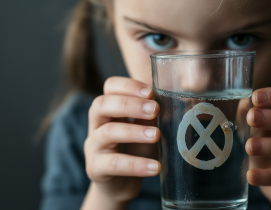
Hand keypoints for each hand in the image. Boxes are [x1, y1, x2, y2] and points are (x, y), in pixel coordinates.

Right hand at [81, 77, 160, 209]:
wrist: (121, 184)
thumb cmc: (135, 150)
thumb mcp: (146, 129)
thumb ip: (153, 115)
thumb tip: (177, 102)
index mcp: (110, 108)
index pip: (110, 87)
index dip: (128, 86)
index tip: (150, 92)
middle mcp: (97, 123)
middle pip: (102, 104)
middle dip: (129, 104)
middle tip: (154, 109)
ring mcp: (94, 145)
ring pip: (108, 132)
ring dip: (134, 132)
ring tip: (156, 136)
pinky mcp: (96, 168)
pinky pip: (114, 164)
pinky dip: (136, 165)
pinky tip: (154, 167)